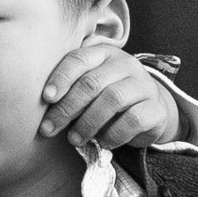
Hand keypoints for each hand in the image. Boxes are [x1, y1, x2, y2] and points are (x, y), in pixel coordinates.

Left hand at [38, 46, 178, 147]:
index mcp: (104, 54)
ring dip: (88, 123)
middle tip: (50, 129)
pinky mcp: (155, 108)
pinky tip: (103, 142)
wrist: (150, 108)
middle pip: (92, 83)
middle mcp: (125, 64)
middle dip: (67, 108)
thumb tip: (42, 105)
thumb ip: (71, 87)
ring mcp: (143, 85)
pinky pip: (132, 120)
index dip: (60, 78)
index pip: (78, 59)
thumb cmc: (109, 96)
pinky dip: (113, 134)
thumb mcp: (91, 85)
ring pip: (112, 100)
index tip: (46, 98)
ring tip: (74, 139)